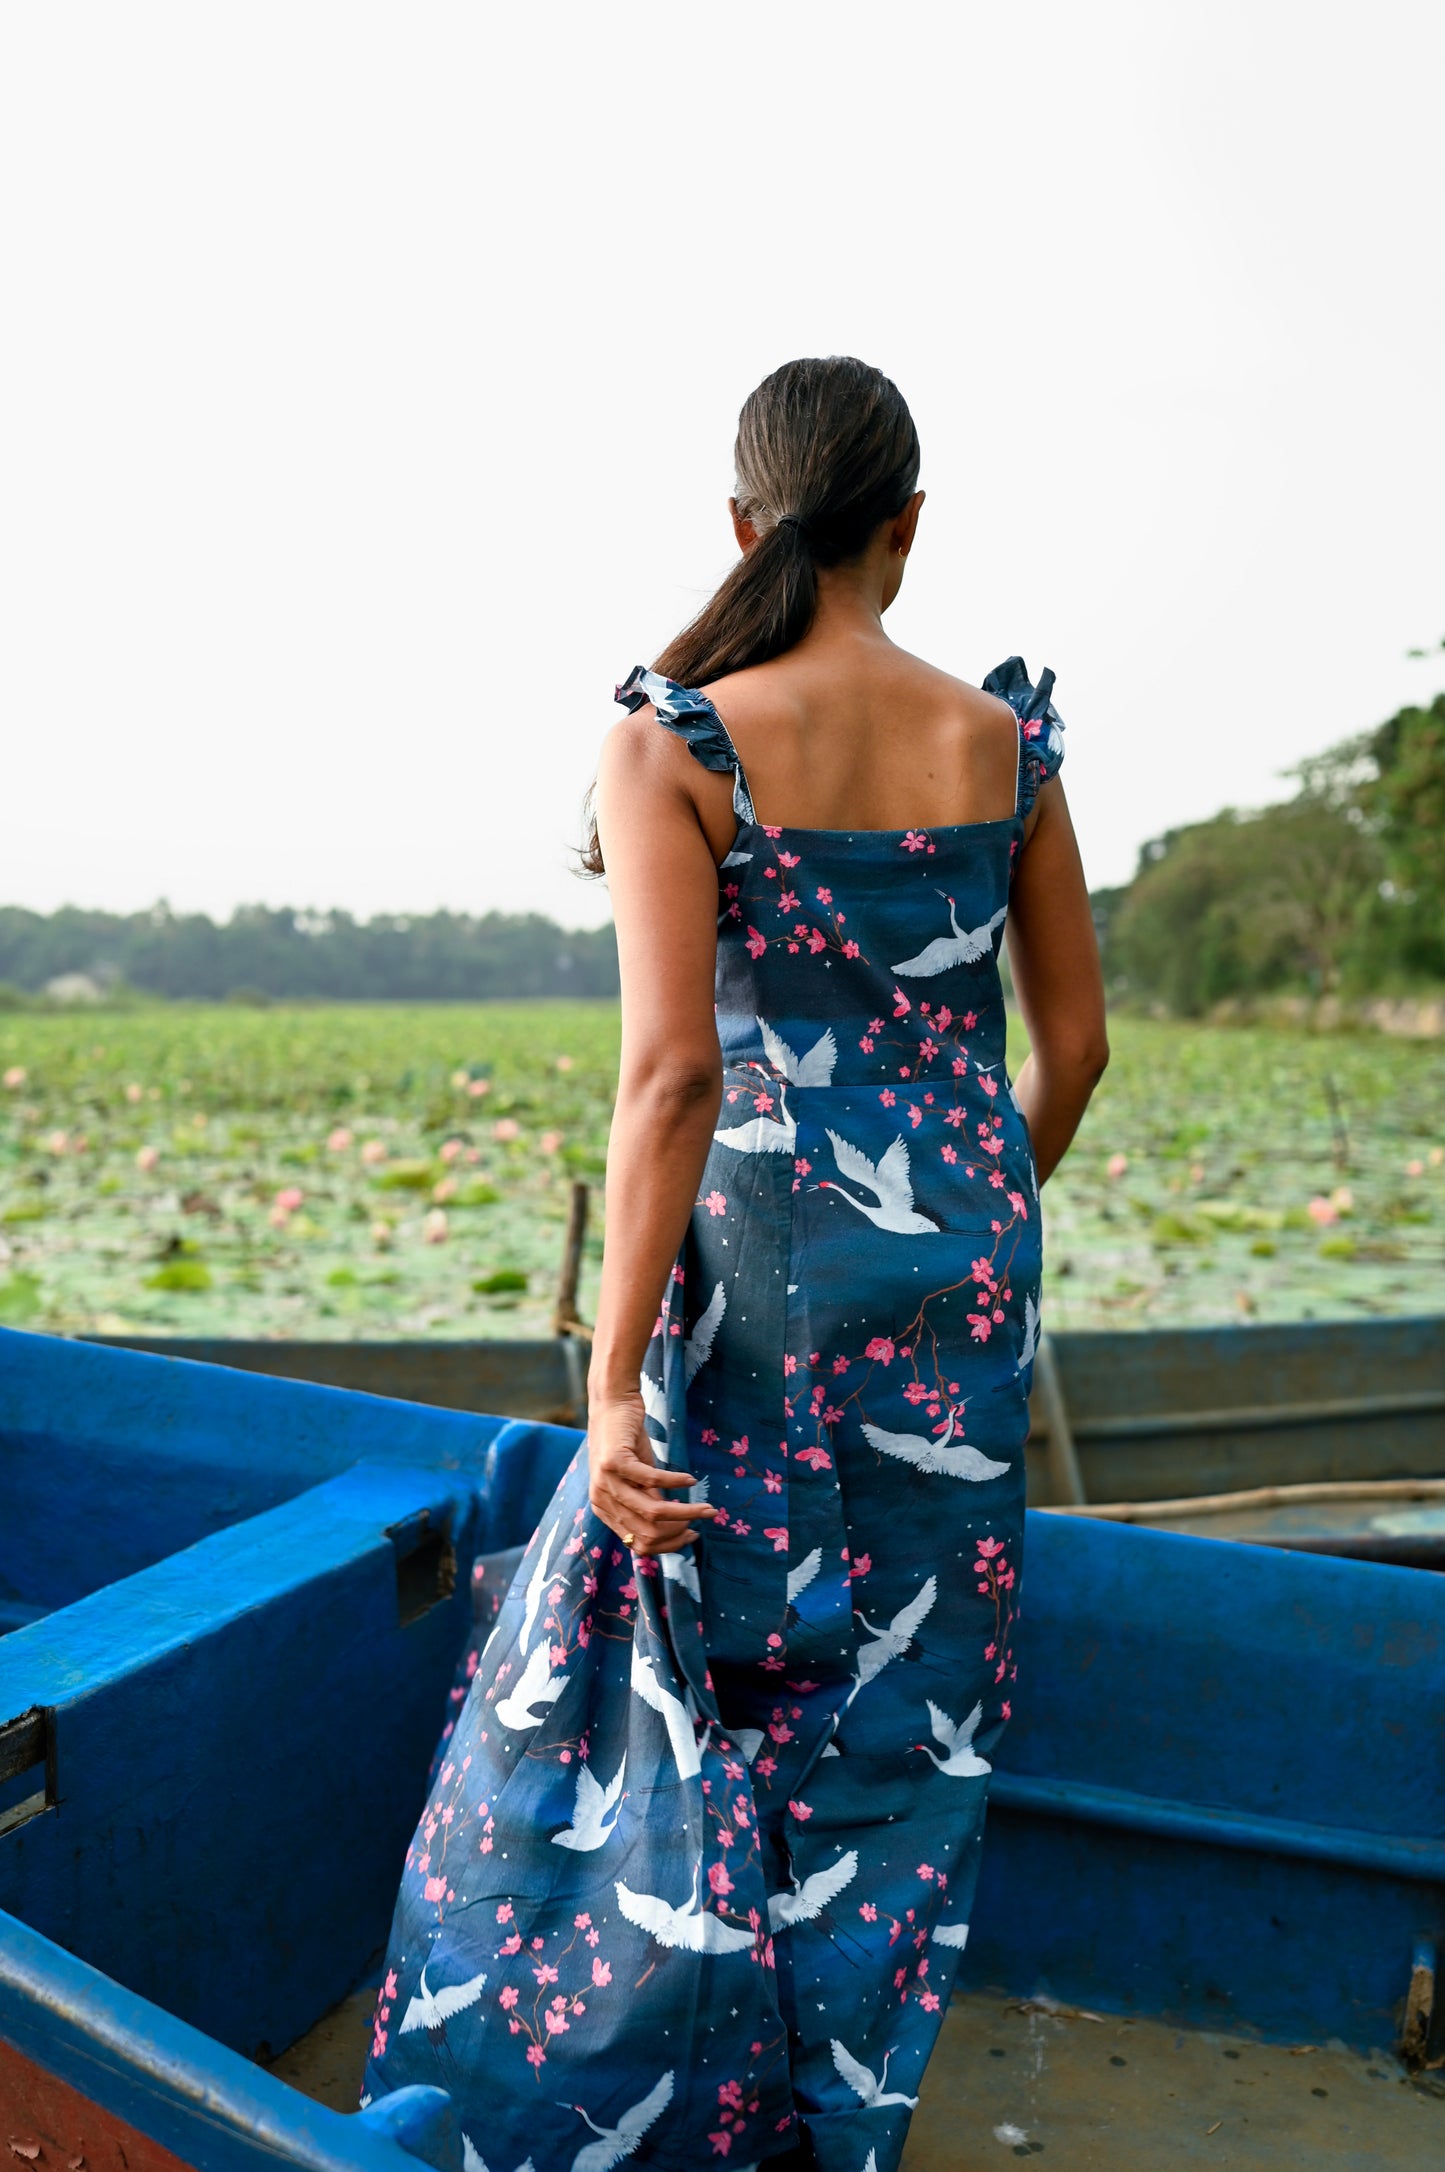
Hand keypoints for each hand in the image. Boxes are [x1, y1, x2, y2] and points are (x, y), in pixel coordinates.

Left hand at [586, 1391, 716, 1555]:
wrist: (612, 1406)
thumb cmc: (627, 1444)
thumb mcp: (638, 1480)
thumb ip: (650, 1502)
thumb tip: (677, 1527)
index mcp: (605, 1511)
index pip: (638, 1544)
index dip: (668, 1545)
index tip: (691, 1534)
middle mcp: (602, 1501)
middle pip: (647, 1532)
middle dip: (681, 1530)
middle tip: (703, 1517)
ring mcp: (606, 1482)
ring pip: (652, 1512)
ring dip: (685, 1512)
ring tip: (706, 1507)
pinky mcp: (614, 1461)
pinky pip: (652, 1480)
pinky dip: (676, 1482)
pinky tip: (691, 1480)